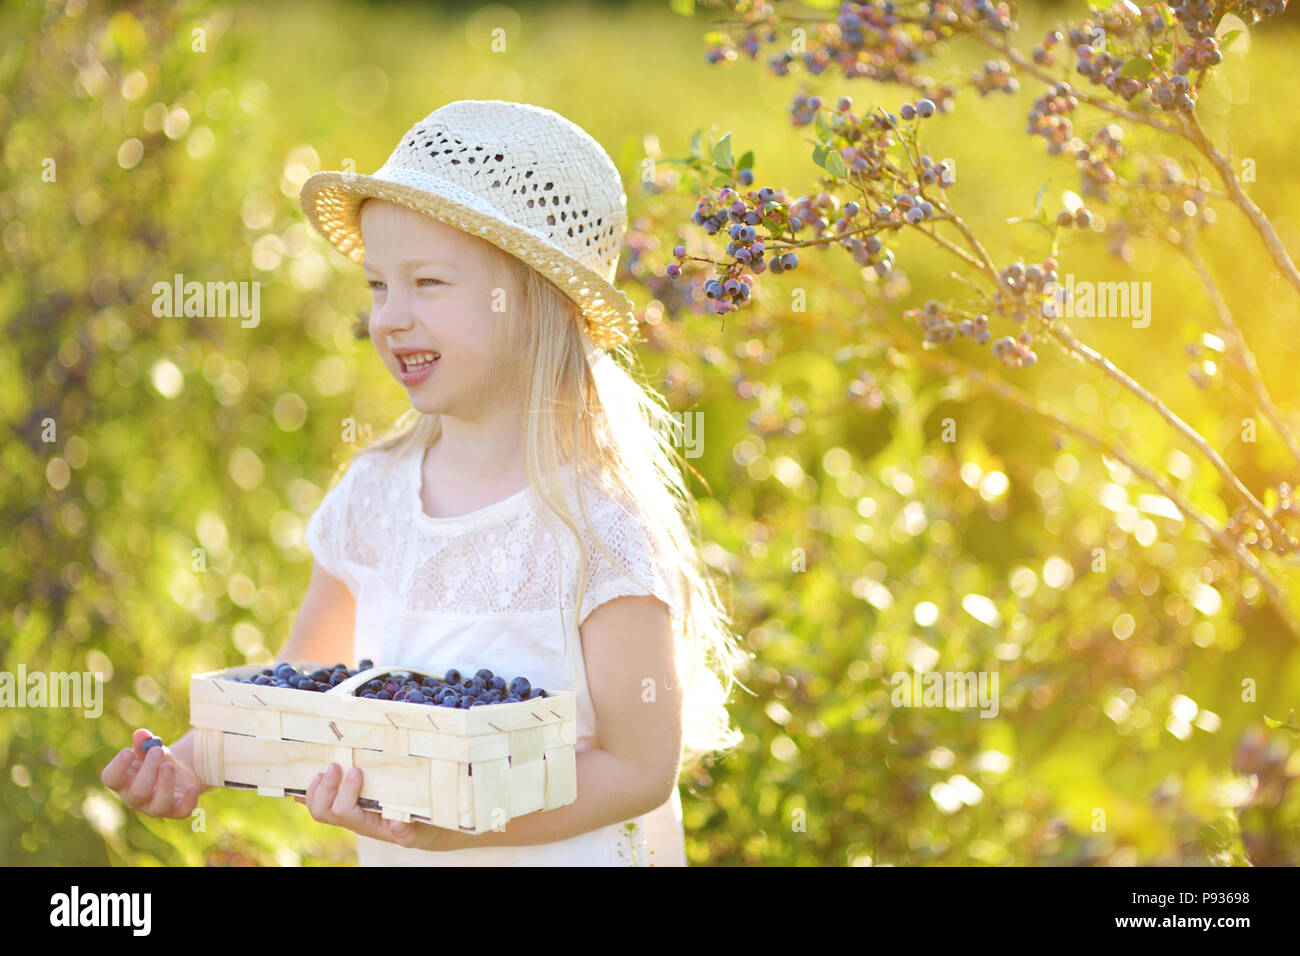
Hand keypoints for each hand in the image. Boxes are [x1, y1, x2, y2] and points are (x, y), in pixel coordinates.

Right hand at [100, 729, 200, 819]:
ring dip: (165, 785)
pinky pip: (183, 811)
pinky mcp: (177, 810)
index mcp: (123, 782)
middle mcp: (136, 799)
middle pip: (137, 793)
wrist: (177, 771)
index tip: (128, 751)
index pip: (111, 779)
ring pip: (159, 805)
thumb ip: (143, 742)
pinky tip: (192, 786)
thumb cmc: (156, 761)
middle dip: (147, 771)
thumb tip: (142, 734)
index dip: (118, 767)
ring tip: (169, 765)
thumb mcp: (149, 749)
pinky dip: (189, 800)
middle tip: (157, 751)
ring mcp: (156, 807)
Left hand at [293, 763, 456, 850]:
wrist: (419, 831)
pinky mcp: (346, 805)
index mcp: (365, 824)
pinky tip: (306, 783)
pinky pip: (321, 803)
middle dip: (325, 789)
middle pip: (323, 812)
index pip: (343, 812)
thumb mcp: (416, 830)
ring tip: (325, 770)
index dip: (344, 792)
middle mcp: (352, 819)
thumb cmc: (417, 827)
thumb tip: (396, 824)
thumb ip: (406, 830)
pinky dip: (309, 794)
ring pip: (318, 809)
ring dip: (316, 789)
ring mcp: (346, 814)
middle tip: (335, 766)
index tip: (356, 771)